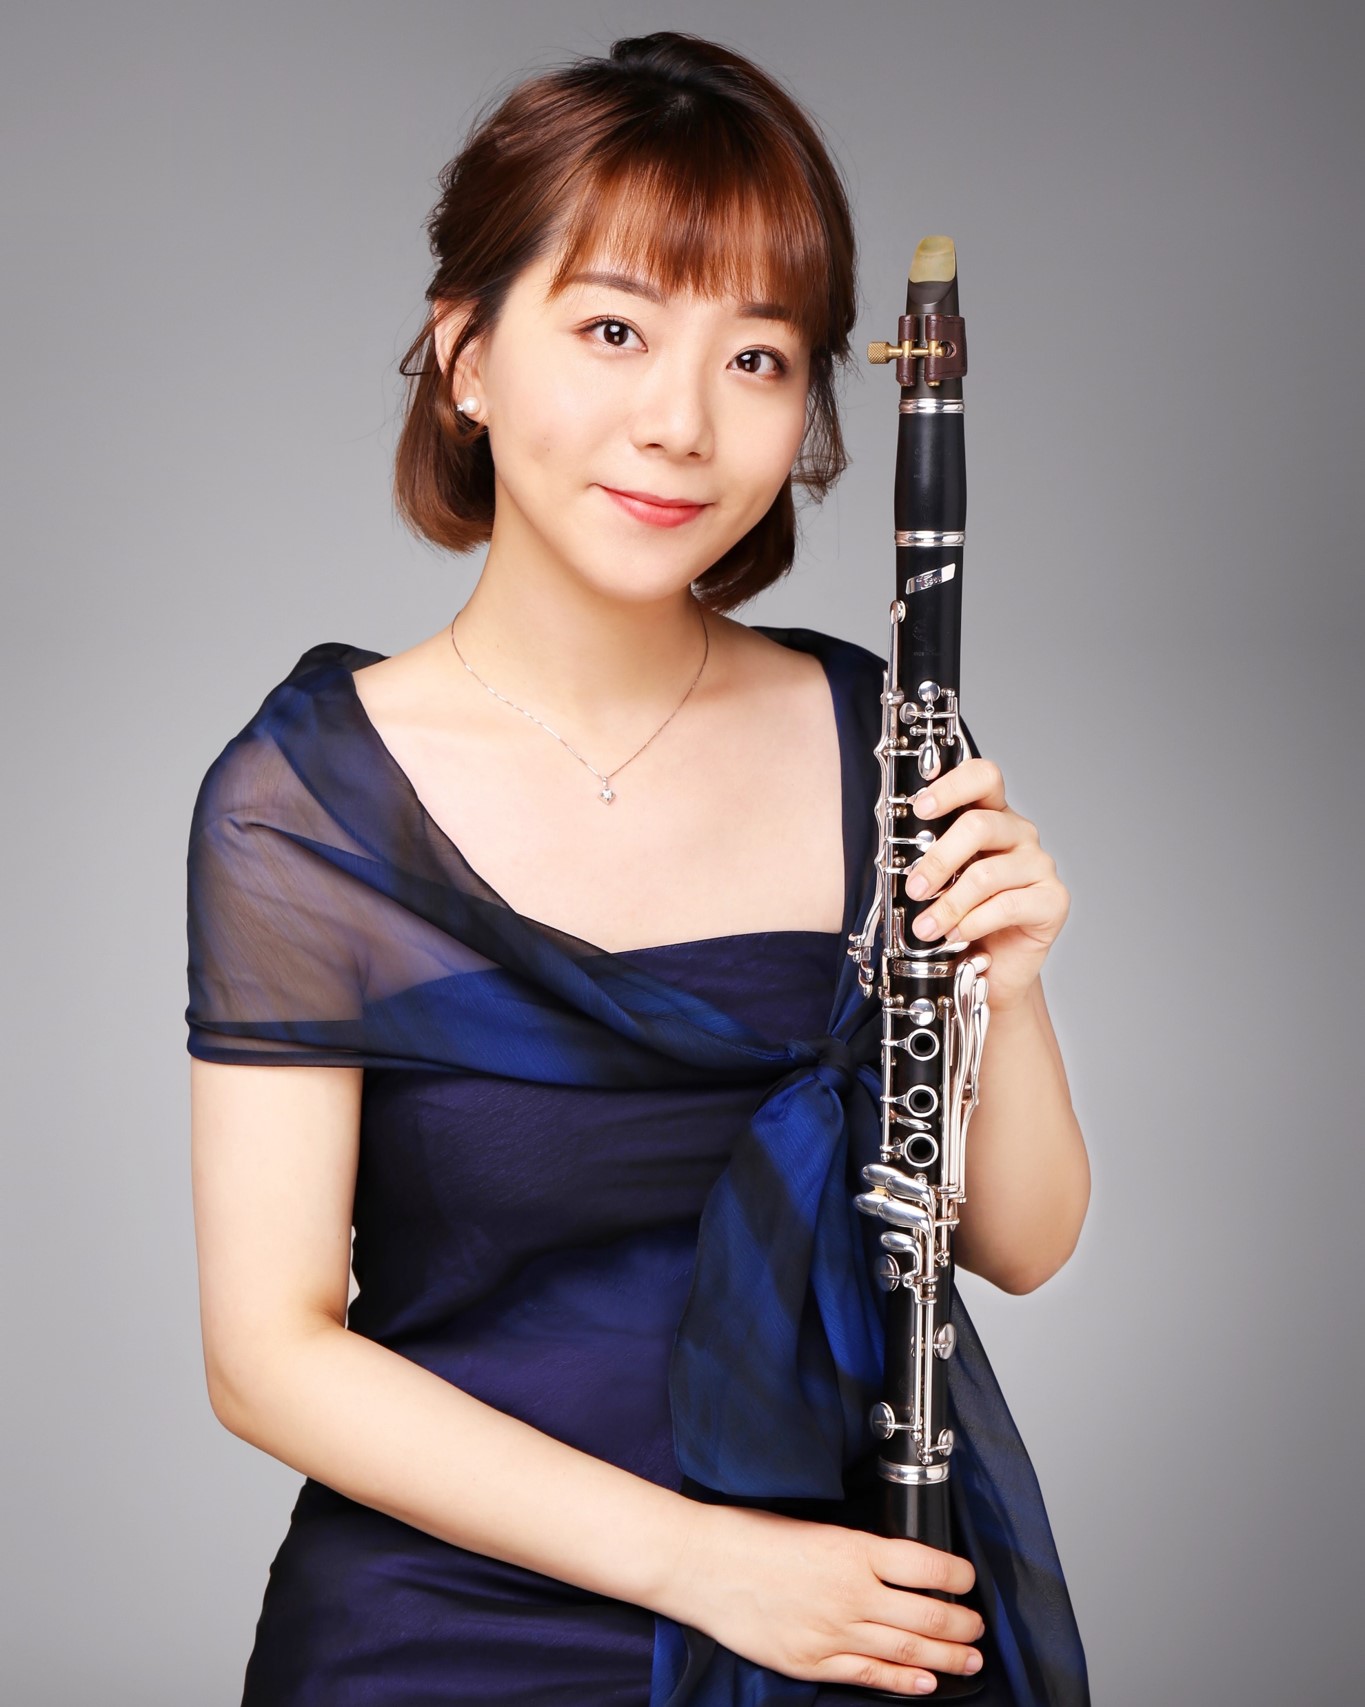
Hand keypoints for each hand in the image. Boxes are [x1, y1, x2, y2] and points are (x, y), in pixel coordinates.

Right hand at [663, 1503, 983, 1695]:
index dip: (955, 1576)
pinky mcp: (811, 1661)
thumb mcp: (815, 1528)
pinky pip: (868, 1676)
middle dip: (960, 1625)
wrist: (703, 1564)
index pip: (926, 1566)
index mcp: (852, 1549)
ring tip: (969, 1658)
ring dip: (946, 1657)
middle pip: (925, 1616)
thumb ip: (856, 1551)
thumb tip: (895, 1566)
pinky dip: (903, 1683)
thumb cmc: (750, 1536)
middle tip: (977, 1626)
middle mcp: (851, 1593)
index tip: (967, 1579)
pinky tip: (926, 1683)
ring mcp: (832, 1632)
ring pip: (905, 1651)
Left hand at [905, 757, 1068, 1014]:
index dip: (951, 786)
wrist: (993, 972)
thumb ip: (924, 861)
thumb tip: (894, 857)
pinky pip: (1008, 905)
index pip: (982, 777)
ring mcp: (1039, 865)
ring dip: (949, 904)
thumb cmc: (962, 919)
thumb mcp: (938, 884)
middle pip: (980, 825)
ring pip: (988, 873)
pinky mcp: (1053, 900)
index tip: (921, 807)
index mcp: (990, 816)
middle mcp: (1018, 834)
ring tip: (926, 928)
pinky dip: (974, 922)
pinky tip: (958, 935)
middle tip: (915, 888)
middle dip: (938, 859)